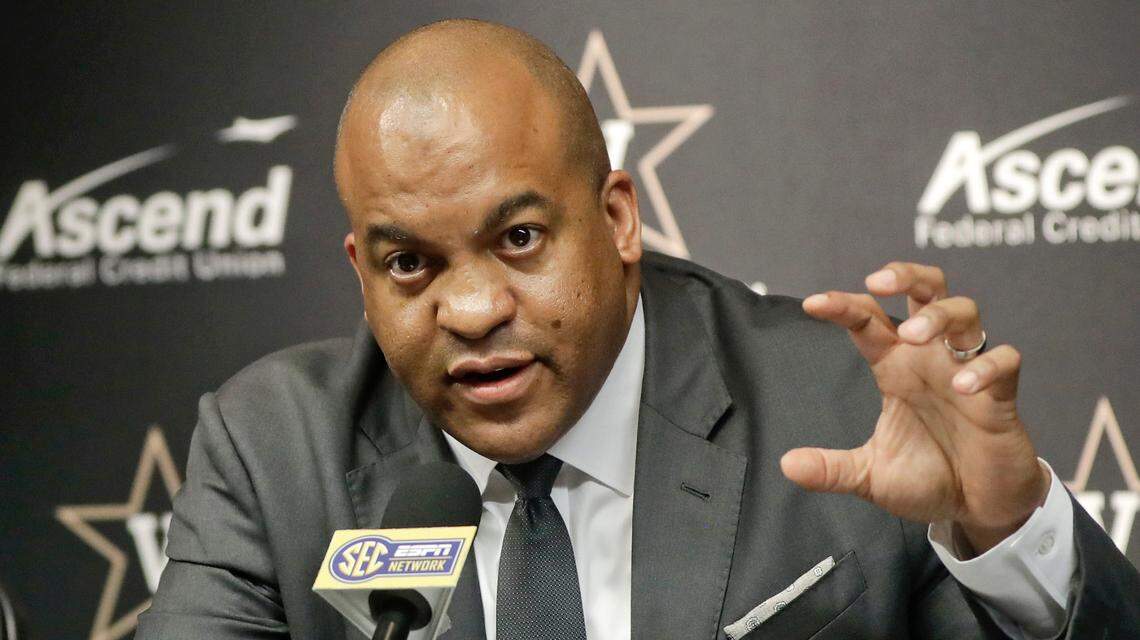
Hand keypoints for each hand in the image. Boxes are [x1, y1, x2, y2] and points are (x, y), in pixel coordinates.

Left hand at [782, 262, 1050, 553]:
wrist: (978, 509)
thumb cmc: (928, 479)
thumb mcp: (870, 476)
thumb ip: (831, 469)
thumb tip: (788, 465)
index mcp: (896, 367)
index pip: (869, 320)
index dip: (843, 305)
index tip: (813, 304)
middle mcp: (930, 359)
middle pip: (926, 290)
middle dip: (905, 275)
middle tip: (877, 282)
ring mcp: (967, 371)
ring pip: (965, 312)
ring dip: (938, 315)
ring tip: (913, 336)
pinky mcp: (1001, 397)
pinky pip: (1005, 360)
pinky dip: (986, 366)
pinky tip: (963, 386)